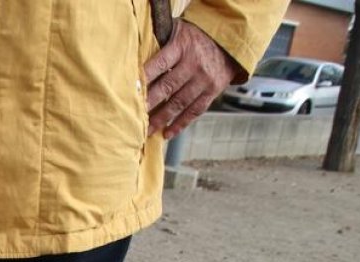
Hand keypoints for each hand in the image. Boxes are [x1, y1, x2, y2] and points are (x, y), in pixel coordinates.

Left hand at [143, 21, 242, 138]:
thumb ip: (161, 41)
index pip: (160, 64)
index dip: (145, 77)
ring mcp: (204, 80)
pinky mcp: (212, 92)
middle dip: (150, 102)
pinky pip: (195, 111)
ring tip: (147, 130)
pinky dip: (180, 124)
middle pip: (168, 86)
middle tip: (134, 115)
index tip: (131, 90)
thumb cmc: (195, 38)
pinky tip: (167, 133)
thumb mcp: (179, 31)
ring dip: (162, 118)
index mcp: (182, 47)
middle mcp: (194, 64)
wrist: (229, 43)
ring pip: (180, 102)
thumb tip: (135, 55)